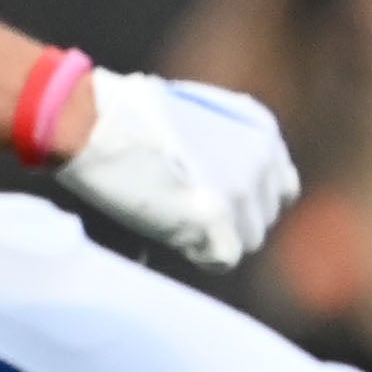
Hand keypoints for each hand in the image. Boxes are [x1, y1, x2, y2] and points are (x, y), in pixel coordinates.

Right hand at [54, 73, 297, 269]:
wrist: (90, 120)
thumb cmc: (126, 117)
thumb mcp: (195, 114)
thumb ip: (228, 144)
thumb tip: (236, 180)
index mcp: (261, 130)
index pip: (281, 189)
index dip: (249, 202)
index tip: (216, 202)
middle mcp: (261, 158)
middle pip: (262, 218)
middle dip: (229, 221)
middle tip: (184, 210)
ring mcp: (242, 188)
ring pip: (247, 240)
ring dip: (215, 237)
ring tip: (173, 215)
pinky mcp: (217, 216)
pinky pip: (224, 257)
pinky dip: (201, 254)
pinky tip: (174, 234)